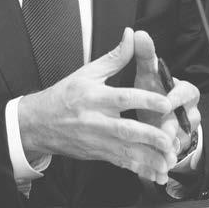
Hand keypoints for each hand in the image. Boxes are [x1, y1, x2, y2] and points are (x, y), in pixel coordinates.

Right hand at [18, 28, 177, 183]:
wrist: (39, 122)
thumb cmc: (64, 95)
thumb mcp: (87, 72)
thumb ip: (114, 56)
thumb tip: (130, 35)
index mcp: (94, 97)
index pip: (122, 97)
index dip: (144, 100)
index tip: (165, 103)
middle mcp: (95, 120)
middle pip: (126, 129)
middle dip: (149, 136)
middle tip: (170, 138)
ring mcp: (97, 140)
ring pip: (126, 151)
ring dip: (149, 158)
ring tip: (168, 160)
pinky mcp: (98, 154)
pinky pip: (121, 163)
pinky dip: (139, 169)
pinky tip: (156, 172)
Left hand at [133, 31, 200, 179]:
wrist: (157, 116)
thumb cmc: (152, 91)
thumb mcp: (148, 74)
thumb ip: (145, 55)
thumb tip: (138, 32)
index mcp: (184, 92)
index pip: (187, 91)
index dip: (178, 96)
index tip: (167, 99)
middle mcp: (188, 113)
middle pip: (186, 121)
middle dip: (174, 127)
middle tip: (164, 131)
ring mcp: (184, 133)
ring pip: (181, 142)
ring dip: (171, 148)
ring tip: (161, 154)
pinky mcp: (175, 150)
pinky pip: (173, 158)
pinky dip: (165, 164)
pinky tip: (157, 171)